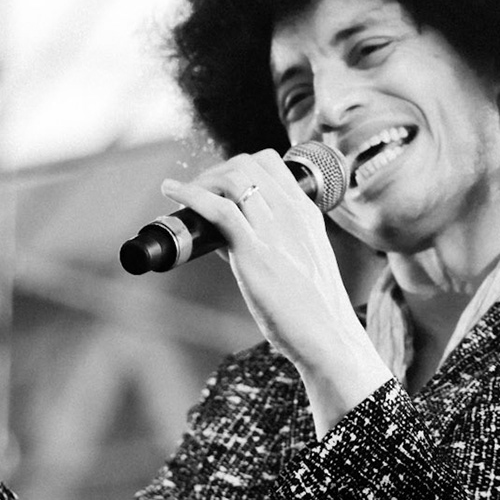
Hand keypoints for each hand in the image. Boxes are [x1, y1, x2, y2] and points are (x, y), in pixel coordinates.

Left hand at [161, 151, 391, 433]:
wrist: (329, 337)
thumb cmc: (312, 309)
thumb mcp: (299, 262)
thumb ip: (268, 243)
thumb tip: (222, 237)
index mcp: (306, 213)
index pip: (270, 162)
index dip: (238, 165)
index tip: (219, 184)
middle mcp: (292, 213)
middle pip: (247, 163)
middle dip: (216, 171)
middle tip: (197, 192)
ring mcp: (275, 229)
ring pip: (233, 178)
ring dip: (201, 181)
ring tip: (183, 195)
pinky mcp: (255, 251)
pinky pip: (218, 209)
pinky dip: (189, 194)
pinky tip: (170, 192)